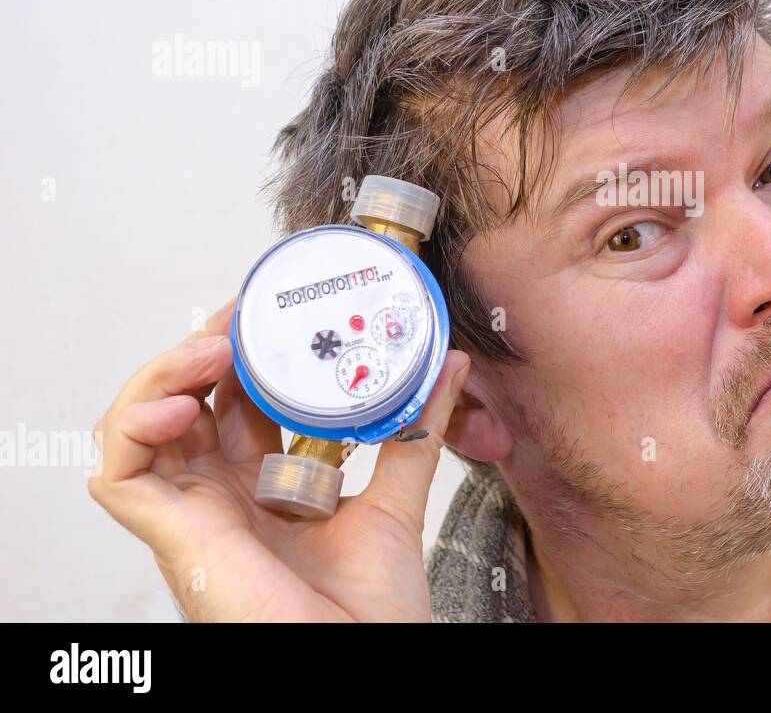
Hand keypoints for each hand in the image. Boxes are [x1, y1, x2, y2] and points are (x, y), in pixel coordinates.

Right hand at [88, 298, 471, 620]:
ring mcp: (194, 515)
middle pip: (190, 404)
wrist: (364, 660)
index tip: (277, 314)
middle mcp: (223, 498)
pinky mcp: (172, 534)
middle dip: (209, 348)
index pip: (237, 404)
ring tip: (213, 350)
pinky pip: (118, 472)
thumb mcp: (396, 501)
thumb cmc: (372, 611)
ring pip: (141, 425)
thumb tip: (448, 367)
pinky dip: (135, 423)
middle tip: (245, 316)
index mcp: (266, 490)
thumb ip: (415, 433)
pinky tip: (181, 402)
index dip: (245, 355)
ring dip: (168, 373)